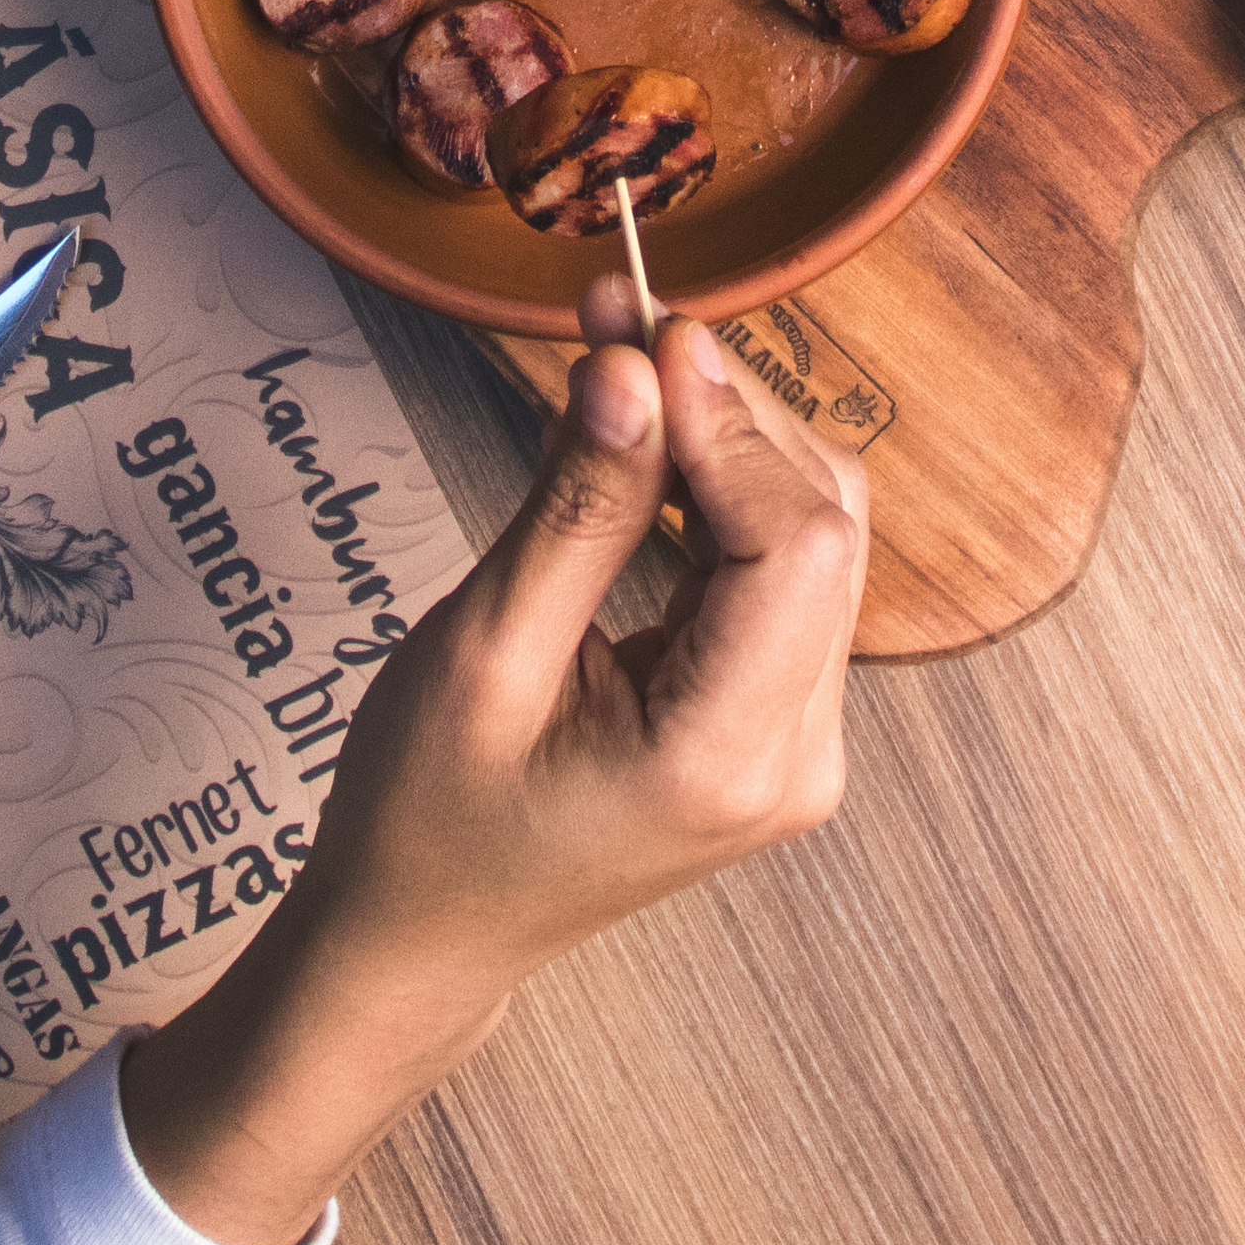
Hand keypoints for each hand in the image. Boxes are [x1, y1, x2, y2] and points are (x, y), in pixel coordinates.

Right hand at [120, 288, 868, 1244]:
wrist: (425, 933)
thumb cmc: (427, 815)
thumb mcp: (484, 650)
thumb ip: (575, 507)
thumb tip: (633, 368)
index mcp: (727, 760)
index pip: (800, 547)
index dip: (733, 420)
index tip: (644, 332)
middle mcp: (795, 755)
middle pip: (819, 523)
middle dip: (723, 405)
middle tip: (614, 311)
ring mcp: (795, 740)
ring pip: (809, 528)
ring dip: (720, 431)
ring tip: (616, 349)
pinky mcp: (772, 713)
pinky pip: (776, 566)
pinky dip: (714, 486)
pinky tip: (642, 432)